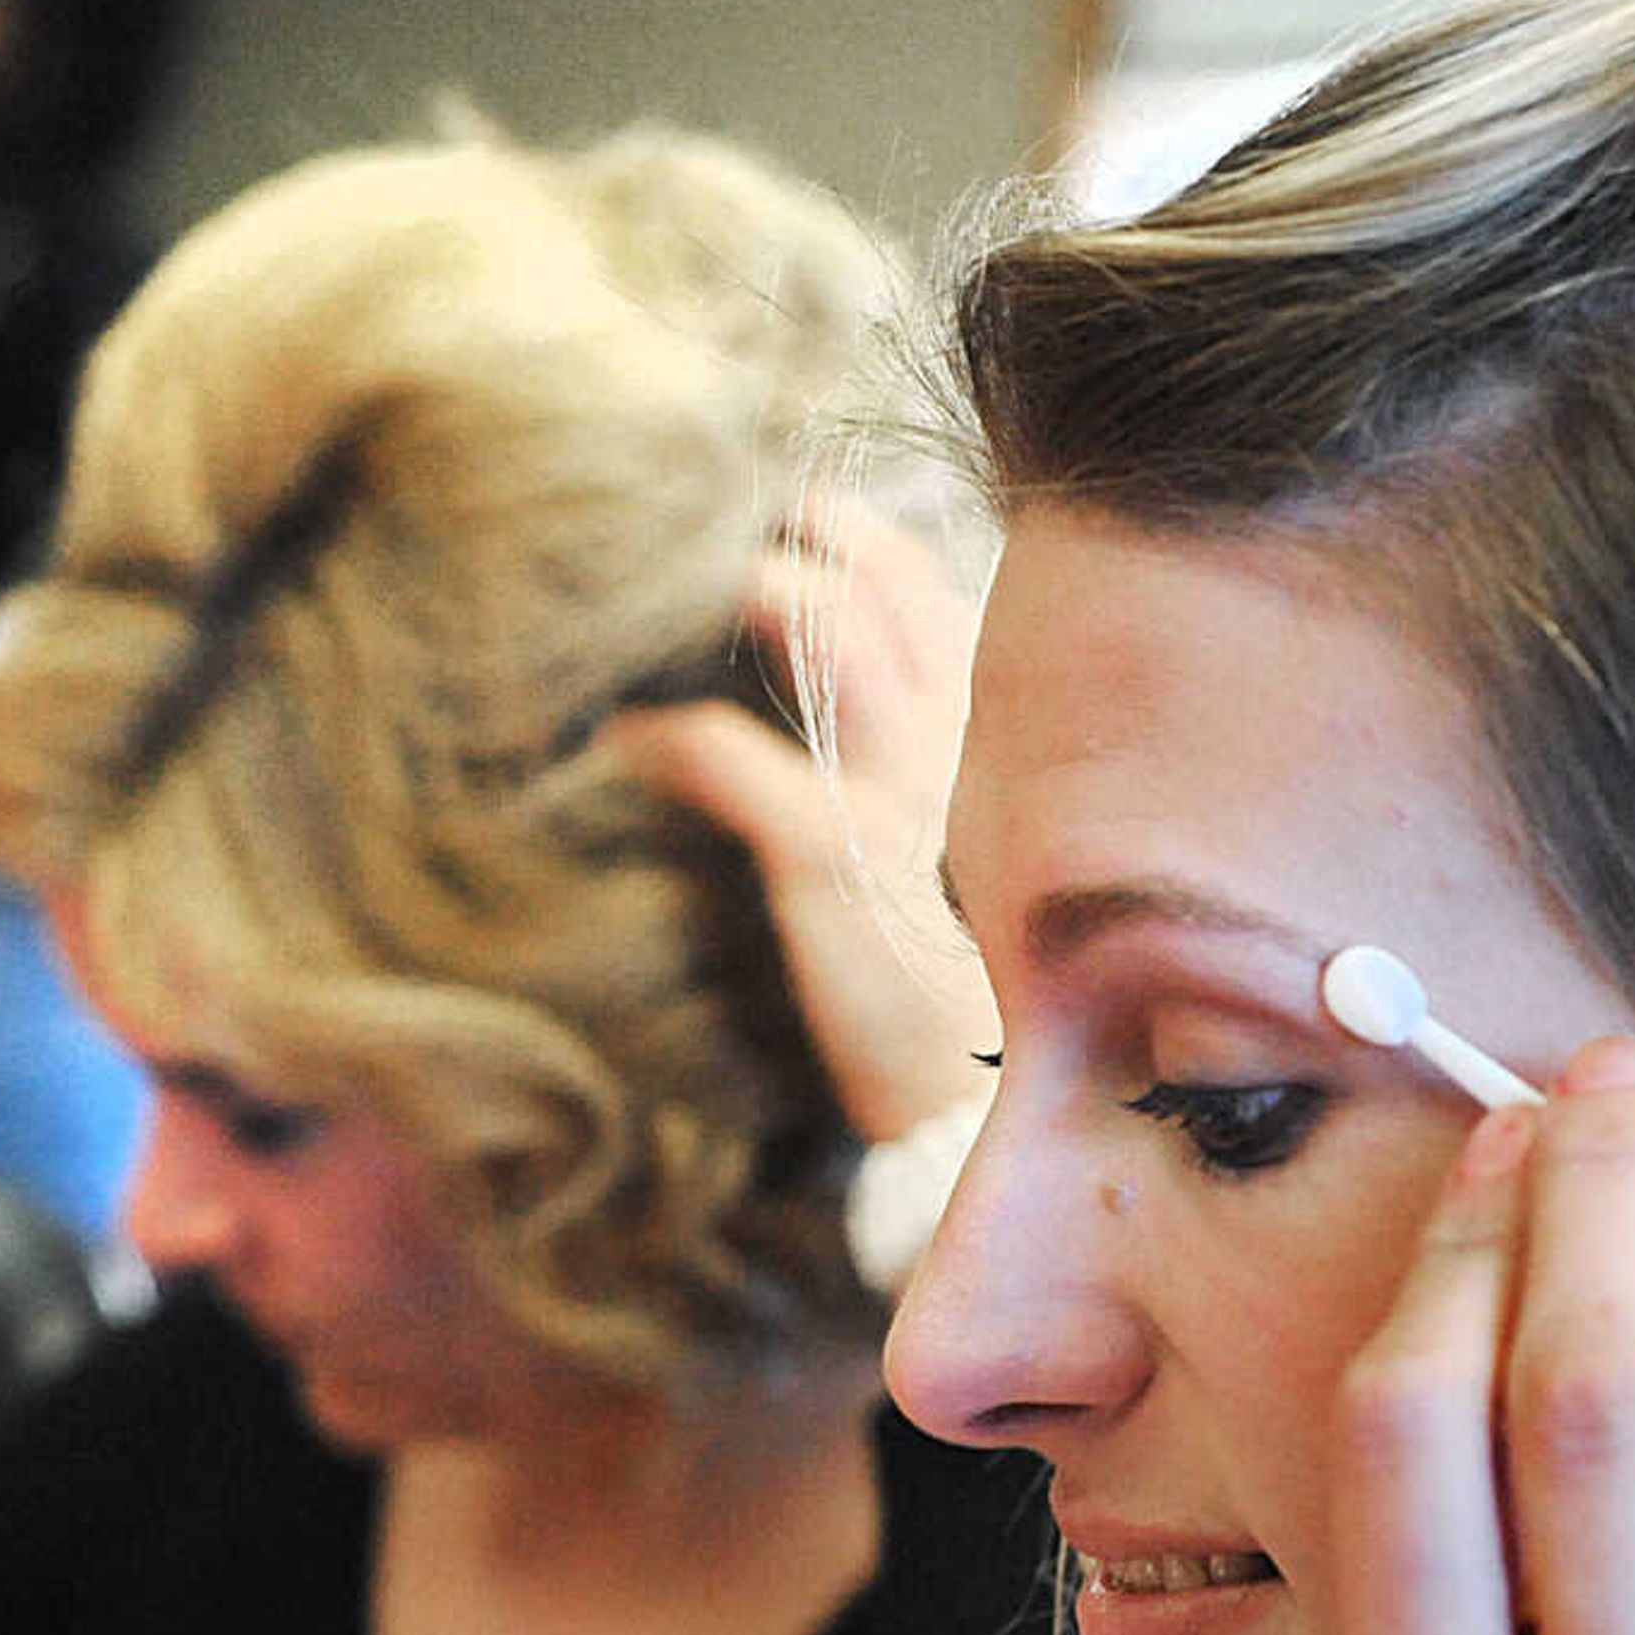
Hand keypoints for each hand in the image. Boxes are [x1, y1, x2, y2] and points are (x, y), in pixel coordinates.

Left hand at [592, 498, 994, 1140]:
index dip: (876, 548)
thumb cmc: (979, 999)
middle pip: (892, 582)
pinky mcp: (834, 856)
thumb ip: (952, 784)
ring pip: (831, 628)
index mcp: (1010, 745)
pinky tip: (624, 742)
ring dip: (756, 592)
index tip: (813, 522)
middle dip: (813, 533)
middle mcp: (971, 746)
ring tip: (688, 590)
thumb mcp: (987, 868)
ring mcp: (906, 792)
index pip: (950, 599)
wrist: (986, 1113)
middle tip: (745, 521)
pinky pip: (730, 755)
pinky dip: (668, 738)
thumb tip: (883, 731)